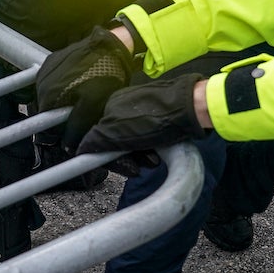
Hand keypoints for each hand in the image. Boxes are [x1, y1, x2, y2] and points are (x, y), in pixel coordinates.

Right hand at [35, 25, 134, 146]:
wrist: (110, 46)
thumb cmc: (103, 76)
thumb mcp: (92, 106)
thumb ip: (76, 126)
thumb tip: (66, 146)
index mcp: (48, 93)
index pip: (44, 121)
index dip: (57, 129)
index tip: (69, 129)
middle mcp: (41, 80)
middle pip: (45, 106)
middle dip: (59, 112)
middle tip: (78, 111)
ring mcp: (46, 67)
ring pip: (49, 93)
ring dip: (60, 98)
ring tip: (79, 96)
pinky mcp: (54, 58)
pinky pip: (53, 78)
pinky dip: (62, 84)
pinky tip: (78, 83)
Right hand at [77, 73, 208, 155]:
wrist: (192, 109)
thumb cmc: (156, 119)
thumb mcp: (119, 133)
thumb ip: (97, 140)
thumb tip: (81, 148)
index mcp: (112, 104)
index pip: (98, 134)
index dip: (102, 154)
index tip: (108, 166)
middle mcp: (126, 105)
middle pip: (116, 138)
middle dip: (124, 157)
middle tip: (135, 168)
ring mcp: (144, 109)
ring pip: (133, 140)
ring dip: (139, 156)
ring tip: (151, 162)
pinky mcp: (160, 115)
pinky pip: (148, 137)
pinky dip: (150, 149)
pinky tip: (157, 155)